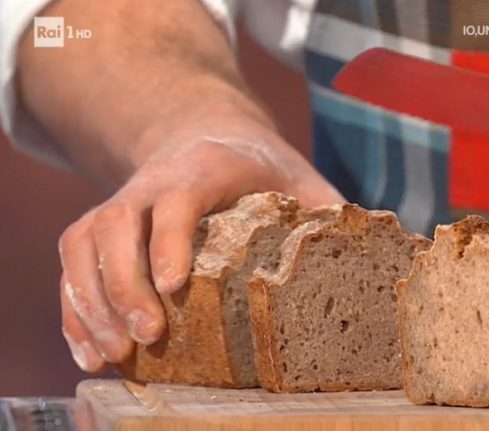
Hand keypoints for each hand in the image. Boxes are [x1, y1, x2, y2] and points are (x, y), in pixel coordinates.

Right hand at [58, 103, 343, 371]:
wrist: (205, 135)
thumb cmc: (259, 168)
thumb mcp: (299, 178)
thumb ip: (326, 210)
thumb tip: (369, 250)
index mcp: (206, 167)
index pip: (177, 199)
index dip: (169, 239)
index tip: (171, 286)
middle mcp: (153, 181)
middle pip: (117, 223)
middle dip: (124, 283)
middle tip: (147, 336)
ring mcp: (122, 202)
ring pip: (84, 243)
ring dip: (91, 301)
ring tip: (112, 356)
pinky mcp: (102, 226)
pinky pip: (72, 263)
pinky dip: (74, 308)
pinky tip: (90, 351)